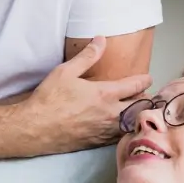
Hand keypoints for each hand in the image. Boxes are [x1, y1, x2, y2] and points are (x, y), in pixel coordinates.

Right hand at [23, 36, 151, 152]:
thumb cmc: (49, 98)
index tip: (148, 78)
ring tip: (138, 110)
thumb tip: (101, 39)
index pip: (135, 86)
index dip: (144, 80)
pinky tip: (122, 126)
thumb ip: (87, 56)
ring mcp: (105, 131)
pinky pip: (120, 137)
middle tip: (146, 95)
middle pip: (140, 107)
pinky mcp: (98, 143)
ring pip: (132, 124)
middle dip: (146, 100)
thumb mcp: (66, 71)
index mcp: (105, 94)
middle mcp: (111, 114)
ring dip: (137, 116)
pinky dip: (125, 130)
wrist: (35, 129)